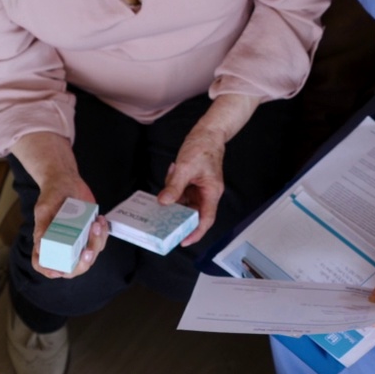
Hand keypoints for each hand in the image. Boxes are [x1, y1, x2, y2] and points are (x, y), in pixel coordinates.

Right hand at [30, 173, 108, 278]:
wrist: (66, 180)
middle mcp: (62, 246)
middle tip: (88, 251)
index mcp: (46, 242)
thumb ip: (42, 227)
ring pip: (89, 256)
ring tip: (96, 224)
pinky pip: (99, 242)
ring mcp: (77, 241)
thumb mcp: (43, 208)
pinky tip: (100, 220)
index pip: (43, 264)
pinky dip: (103, 234)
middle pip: (71, 268)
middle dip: (82, 263)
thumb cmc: (51, 195)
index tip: (58, 271)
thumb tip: (40, 248)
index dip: (48, 271)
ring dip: (96, 243)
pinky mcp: (89, 234)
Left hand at [157, 126, 225, 246]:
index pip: (205, 219)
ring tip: (167, 187)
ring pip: (185, 201)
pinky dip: (173, 186)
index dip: (196, 233)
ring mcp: (200, 188)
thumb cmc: (203, 147)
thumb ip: (174, 186)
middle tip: (163, 221)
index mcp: (211, 193)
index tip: (184, 241)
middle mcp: (207, 193)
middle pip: (193, 213)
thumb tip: (163, 202)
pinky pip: (181, 191)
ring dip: (174, 196)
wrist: (208, 132)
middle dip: (179, 215)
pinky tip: (171, 173)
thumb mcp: (185, 167)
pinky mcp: (193, 182)